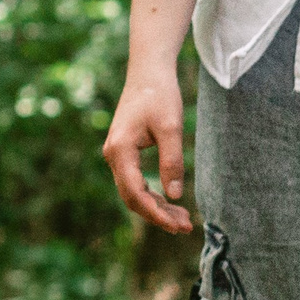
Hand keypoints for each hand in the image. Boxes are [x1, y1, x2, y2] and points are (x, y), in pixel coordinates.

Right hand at [102, 65, 192, 232]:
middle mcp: (113, 155)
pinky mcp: (125, 153)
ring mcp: (117, 155)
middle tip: (186, 227)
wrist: (148, 72)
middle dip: (158, 215)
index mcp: (120, 150)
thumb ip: (172, 162)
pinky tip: (172, 203)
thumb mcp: (172, 128)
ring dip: (157, 207)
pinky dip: (153, 194)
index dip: (155, 213)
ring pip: (134, 192)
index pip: (134, 192)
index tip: (177, 225)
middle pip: (132, 197)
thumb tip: (174, 196)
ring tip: (183, 219)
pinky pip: (137, 182)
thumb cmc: (159, 95)